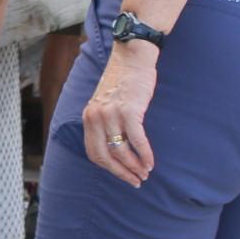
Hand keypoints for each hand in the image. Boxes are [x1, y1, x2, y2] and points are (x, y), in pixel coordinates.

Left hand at [80, 35, 158, 186]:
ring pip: (121, 151)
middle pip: (105, 157)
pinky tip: (151, 162)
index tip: (122, 175)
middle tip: (136, 181)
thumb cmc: (123, 82)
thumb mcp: (106, 103)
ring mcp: (111, 114)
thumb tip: (116, 150)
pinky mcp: (129, 110)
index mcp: (88, 117)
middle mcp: (95, 117)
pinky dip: (145, 155)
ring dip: (135, 167)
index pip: (93, 153)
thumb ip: (105, 123)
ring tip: (145, 173)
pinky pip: (136, 140)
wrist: (132, 57)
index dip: (109, 168)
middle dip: (121, 173)